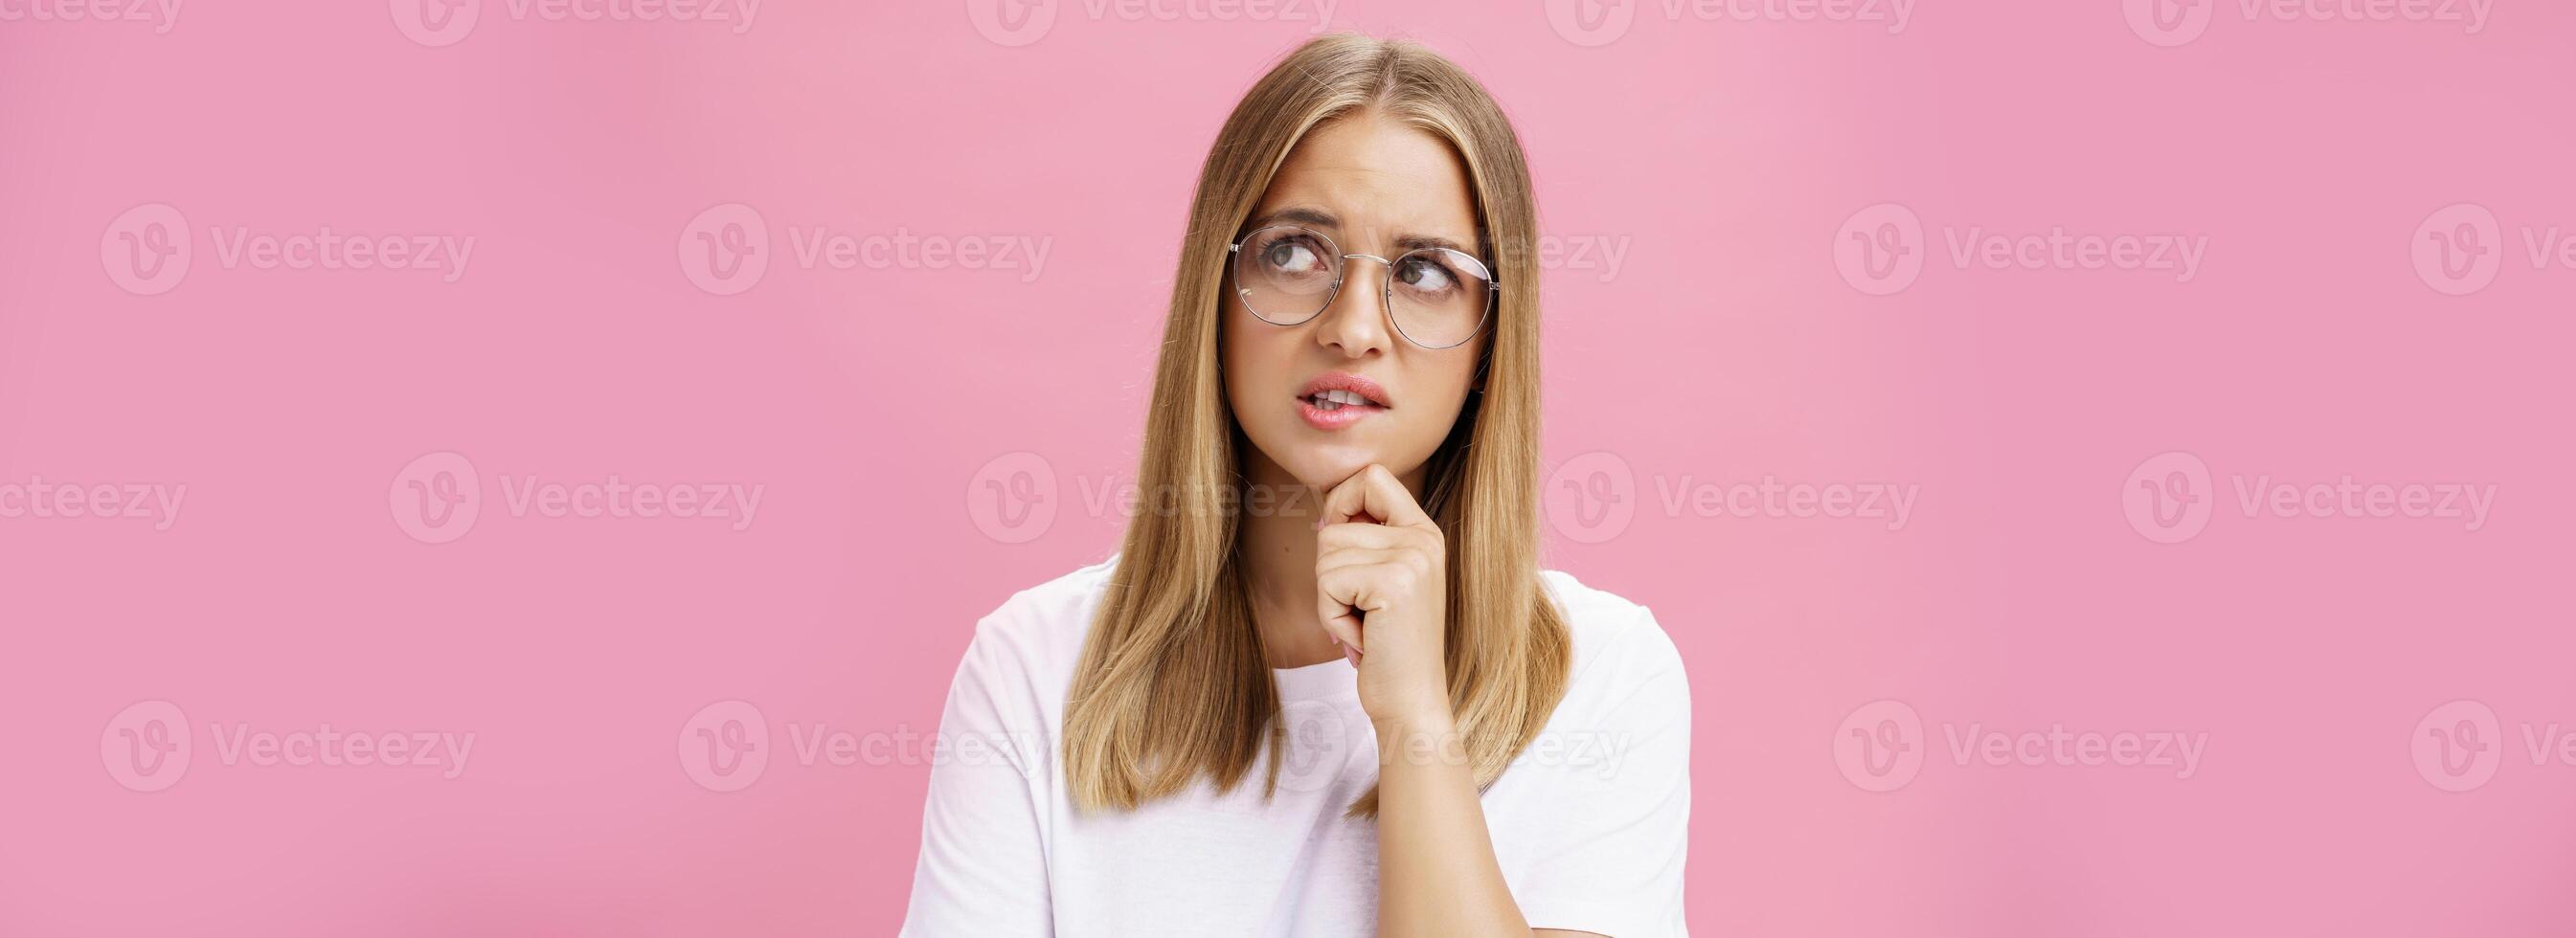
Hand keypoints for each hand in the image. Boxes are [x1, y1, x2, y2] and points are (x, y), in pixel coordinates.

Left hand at [1314, 464, 1452, 727]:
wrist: (1412, 702)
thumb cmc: (1389, 648)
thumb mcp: (1383, 584)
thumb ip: (1365, 543)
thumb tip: (1326, 517)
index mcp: (1424, 533)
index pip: (1373, 476)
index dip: (1341, 502)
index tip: (1341, 547)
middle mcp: (1424, 538)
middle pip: (1334, 524)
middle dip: (1330, 574)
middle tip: (1362, 611)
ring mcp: (1412, 558)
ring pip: (1326, 554)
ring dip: (1330, 600)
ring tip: (1365, 626)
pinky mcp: (1393, 582)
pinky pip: (1327, 582)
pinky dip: (1332, 616)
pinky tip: (1363, 637)